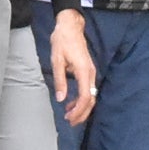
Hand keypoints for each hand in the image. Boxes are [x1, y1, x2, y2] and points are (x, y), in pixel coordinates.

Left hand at [49, 9, 97, 124]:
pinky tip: (71, 103)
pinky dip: (81, 99)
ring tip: (69, 115)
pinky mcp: (88, 71)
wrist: (70, 27)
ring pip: (91, 95)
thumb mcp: (57, 61)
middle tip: (70, 122)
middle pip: (91, 99)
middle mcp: (90, 73)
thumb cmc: (63, 41)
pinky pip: (88, 89)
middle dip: (82, 113)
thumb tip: (61, 99)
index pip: (85, 96)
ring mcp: (90, 72)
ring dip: (82, 107)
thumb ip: (60, 81)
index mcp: (83, 71)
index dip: (79, 110)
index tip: (69, 117)